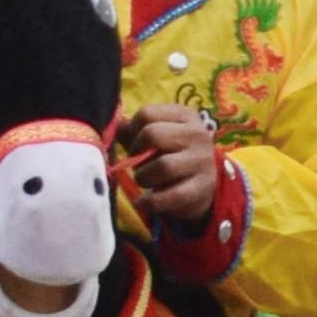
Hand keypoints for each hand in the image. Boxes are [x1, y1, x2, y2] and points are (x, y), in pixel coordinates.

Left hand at [119, 105, 228, 238]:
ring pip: (162, 165)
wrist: (201, 186)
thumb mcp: (156, 137)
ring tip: (144, 181)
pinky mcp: (203, 187)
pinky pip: (170, 195)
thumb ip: (132, 130)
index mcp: (186, 115)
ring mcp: (203, 160)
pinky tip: (144, 202)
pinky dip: (150, 202)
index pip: (147, 114)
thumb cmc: (171, 155)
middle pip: (153, 134)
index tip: (136, 144)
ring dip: (143, 177)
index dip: (132, 131)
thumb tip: (113, 123)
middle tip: (138, 163)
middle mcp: (198, 134)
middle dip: (136, 152)